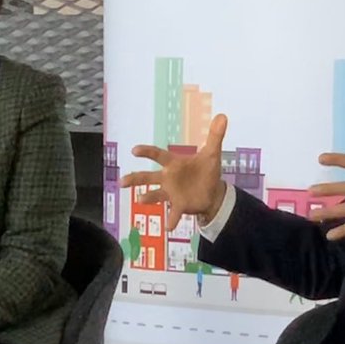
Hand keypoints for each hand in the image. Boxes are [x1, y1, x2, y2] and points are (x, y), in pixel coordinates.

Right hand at [119, 114, 228, 231]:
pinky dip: (171, 220)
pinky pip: (173, 213)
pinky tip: (169, 227)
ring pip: (155, 195)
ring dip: (147, 198)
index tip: (135, 150)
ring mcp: (171, 192)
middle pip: (148, 177)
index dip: (147, 152)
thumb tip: (222, 116)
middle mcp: (168, 178)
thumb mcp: (212, 153)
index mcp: (174, 163)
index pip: (158, 156)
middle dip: (135, 178)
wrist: (213, 191)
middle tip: (122, 181)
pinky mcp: (178, 205)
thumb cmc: (207, 170)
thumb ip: (215, 135)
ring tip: (140, 200)